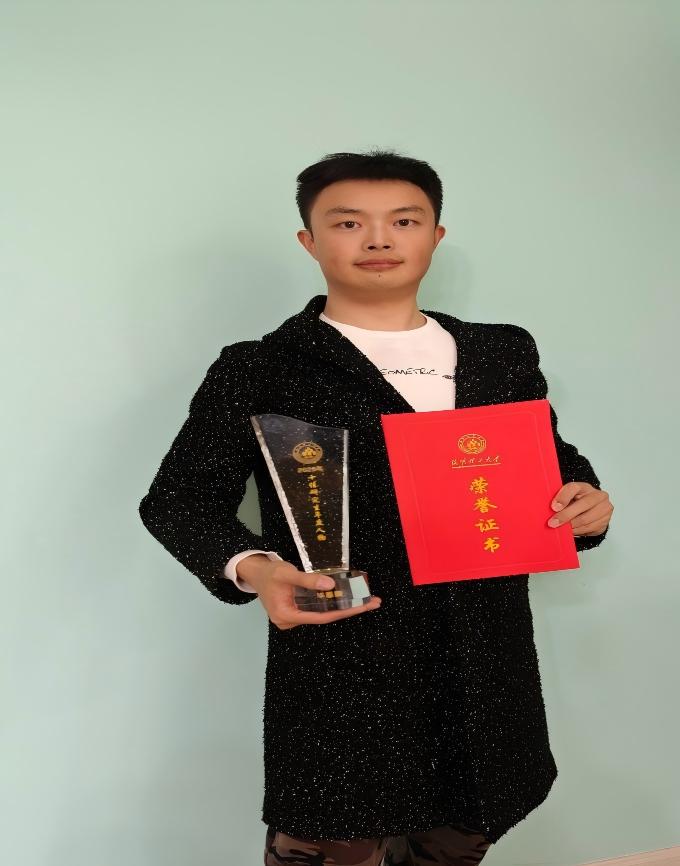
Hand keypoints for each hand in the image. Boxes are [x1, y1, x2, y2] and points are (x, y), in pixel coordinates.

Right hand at [247, 559, 381, 630]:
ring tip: (366, 599)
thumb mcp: (287, 573)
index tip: (363, 606)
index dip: (344, 611)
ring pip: (322, 613)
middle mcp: (290, 622)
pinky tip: (348, 597)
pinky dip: (332, 602)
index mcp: (286, 616)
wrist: (255, 572)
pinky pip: (317, 609)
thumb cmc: (269, 572)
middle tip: (373, 602)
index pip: (321, 617)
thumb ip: (307, 580)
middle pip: (325, 616)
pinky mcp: (296, 612)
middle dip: (349, 609)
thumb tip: (330, 585)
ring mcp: (293, 619)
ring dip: (343, 605)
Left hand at [548, 482, 613, 536]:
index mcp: (585, 487)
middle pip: (583, 504)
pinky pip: (590, 528)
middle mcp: (598, 495)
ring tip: (561, 529)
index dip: (563, 497)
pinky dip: (578, 531)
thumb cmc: (576, 503)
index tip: (553, 507)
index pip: (574, 487)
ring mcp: (605, 508)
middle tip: (553, 523)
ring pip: (587, 519)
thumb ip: (560, 501)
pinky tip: (571, 532)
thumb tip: (546, 511)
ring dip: (571, 526)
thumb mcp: (568, 498)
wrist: (593, 510)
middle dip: (566, 515)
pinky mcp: (606, 521)